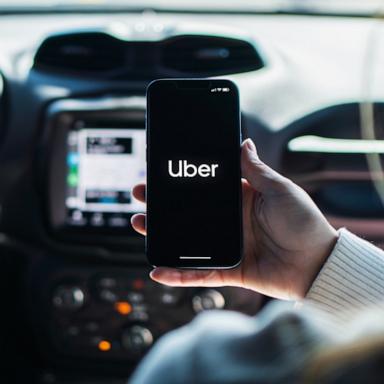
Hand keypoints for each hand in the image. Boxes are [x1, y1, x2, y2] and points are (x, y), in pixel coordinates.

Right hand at [131, 139, 337, 299]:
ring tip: (139, 224)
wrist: (318, 263)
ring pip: (187, 241)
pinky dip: (180, 274)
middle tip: (141, 196)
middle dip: (162, 205)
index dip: (182, 181)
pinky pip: (200, 273)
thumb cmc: (304, 222)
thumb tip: (244, 142)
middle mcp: (230, 222)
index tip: (161, 173)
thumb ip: (257, 169)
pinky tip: (158, 270)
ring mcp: (228, 246)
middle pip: (189, 213)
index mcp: (241, 199)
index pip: (204, 188)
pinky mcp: (230, 269)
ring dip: (162, 235)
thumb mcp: (280, 189)